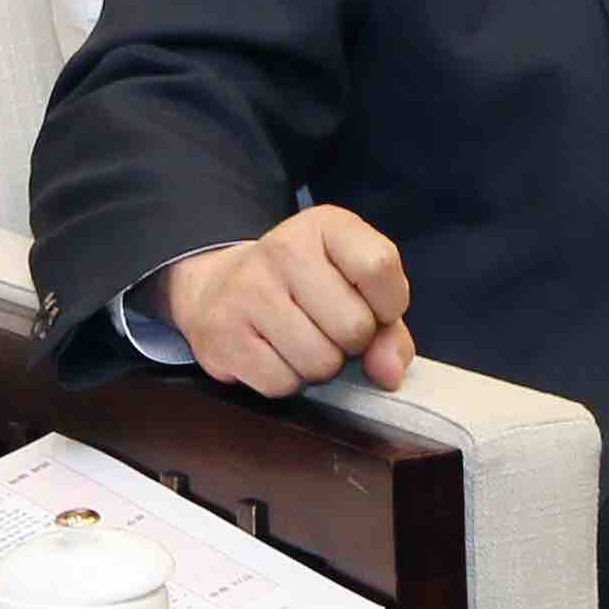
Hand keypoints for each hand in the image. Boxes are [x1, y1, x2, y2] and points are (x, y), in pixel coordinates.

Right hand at [158, 208, 414, 398]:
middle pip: (354, 326)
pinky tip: (274, 355)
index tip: (371, 307)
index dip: (388, 305)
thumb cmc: (303, 290)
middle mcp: (282, 248)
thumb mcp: (354, 288)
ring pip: (320, 362)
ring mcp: (247, 290)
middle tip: (327, 328)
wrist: (219, 288)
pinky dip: (287, 381)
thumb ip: (388, 329)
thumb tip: (389, 374)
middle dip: (351, 343)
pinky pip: (282, 383)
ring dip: (320, 367)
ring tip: (301, 342)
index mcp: (323, 225)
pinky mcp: (222, 333)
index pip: (378, 266)